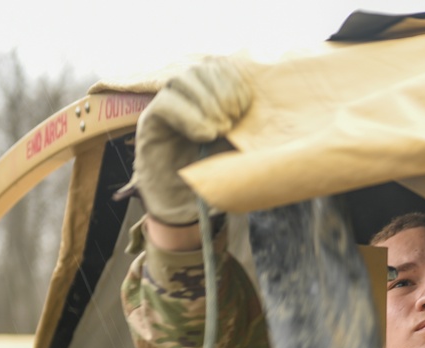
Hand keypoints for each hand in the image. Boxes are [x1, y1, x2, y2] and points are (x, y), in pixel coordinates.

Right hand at [116, 56, 251, 224]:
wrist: (186, 203)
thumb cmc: (216, 176)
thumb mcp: (240, 147)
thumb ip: (250, 128)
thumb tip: (274, 114)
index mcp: (209, 96)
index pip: (219, 66)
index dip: (234, 80)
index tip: (245, 106)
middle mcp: (185, 96)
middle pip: (201, 69)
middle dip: (221, 92)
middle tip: (232, 121)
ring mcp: (166, 106)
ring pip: (182, 80)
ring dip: (206, 103)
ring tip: (219, 129)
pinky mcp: (150, 122)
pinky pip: (165, 104)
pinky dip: (188, 116)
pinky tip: (204, 135)